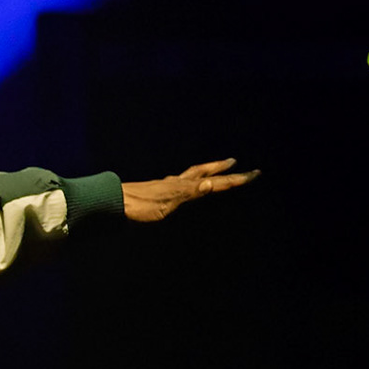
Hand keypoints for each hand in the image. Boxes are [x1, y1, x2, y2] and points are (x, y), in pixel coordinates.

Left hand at [120, 158, 257, 222]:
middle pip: (204, 172)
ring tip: (216, 168)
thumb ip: (188, 193)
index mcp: (184, 185)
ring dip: (207, 171)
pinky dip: (192, 180)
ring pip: (193, 175)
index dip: (235, 179)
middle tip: (235, 162)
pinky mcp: (158, 190)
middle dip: (222, 169)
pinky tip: (186, 184)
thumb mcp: (166, 202)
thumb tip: (210, 184)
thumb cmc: (139, 206)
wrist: (114, 203)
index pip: (215, 181)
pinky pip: (182, 182)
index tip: (254, 174)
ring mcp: (167, 185)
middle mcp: (177, 182)